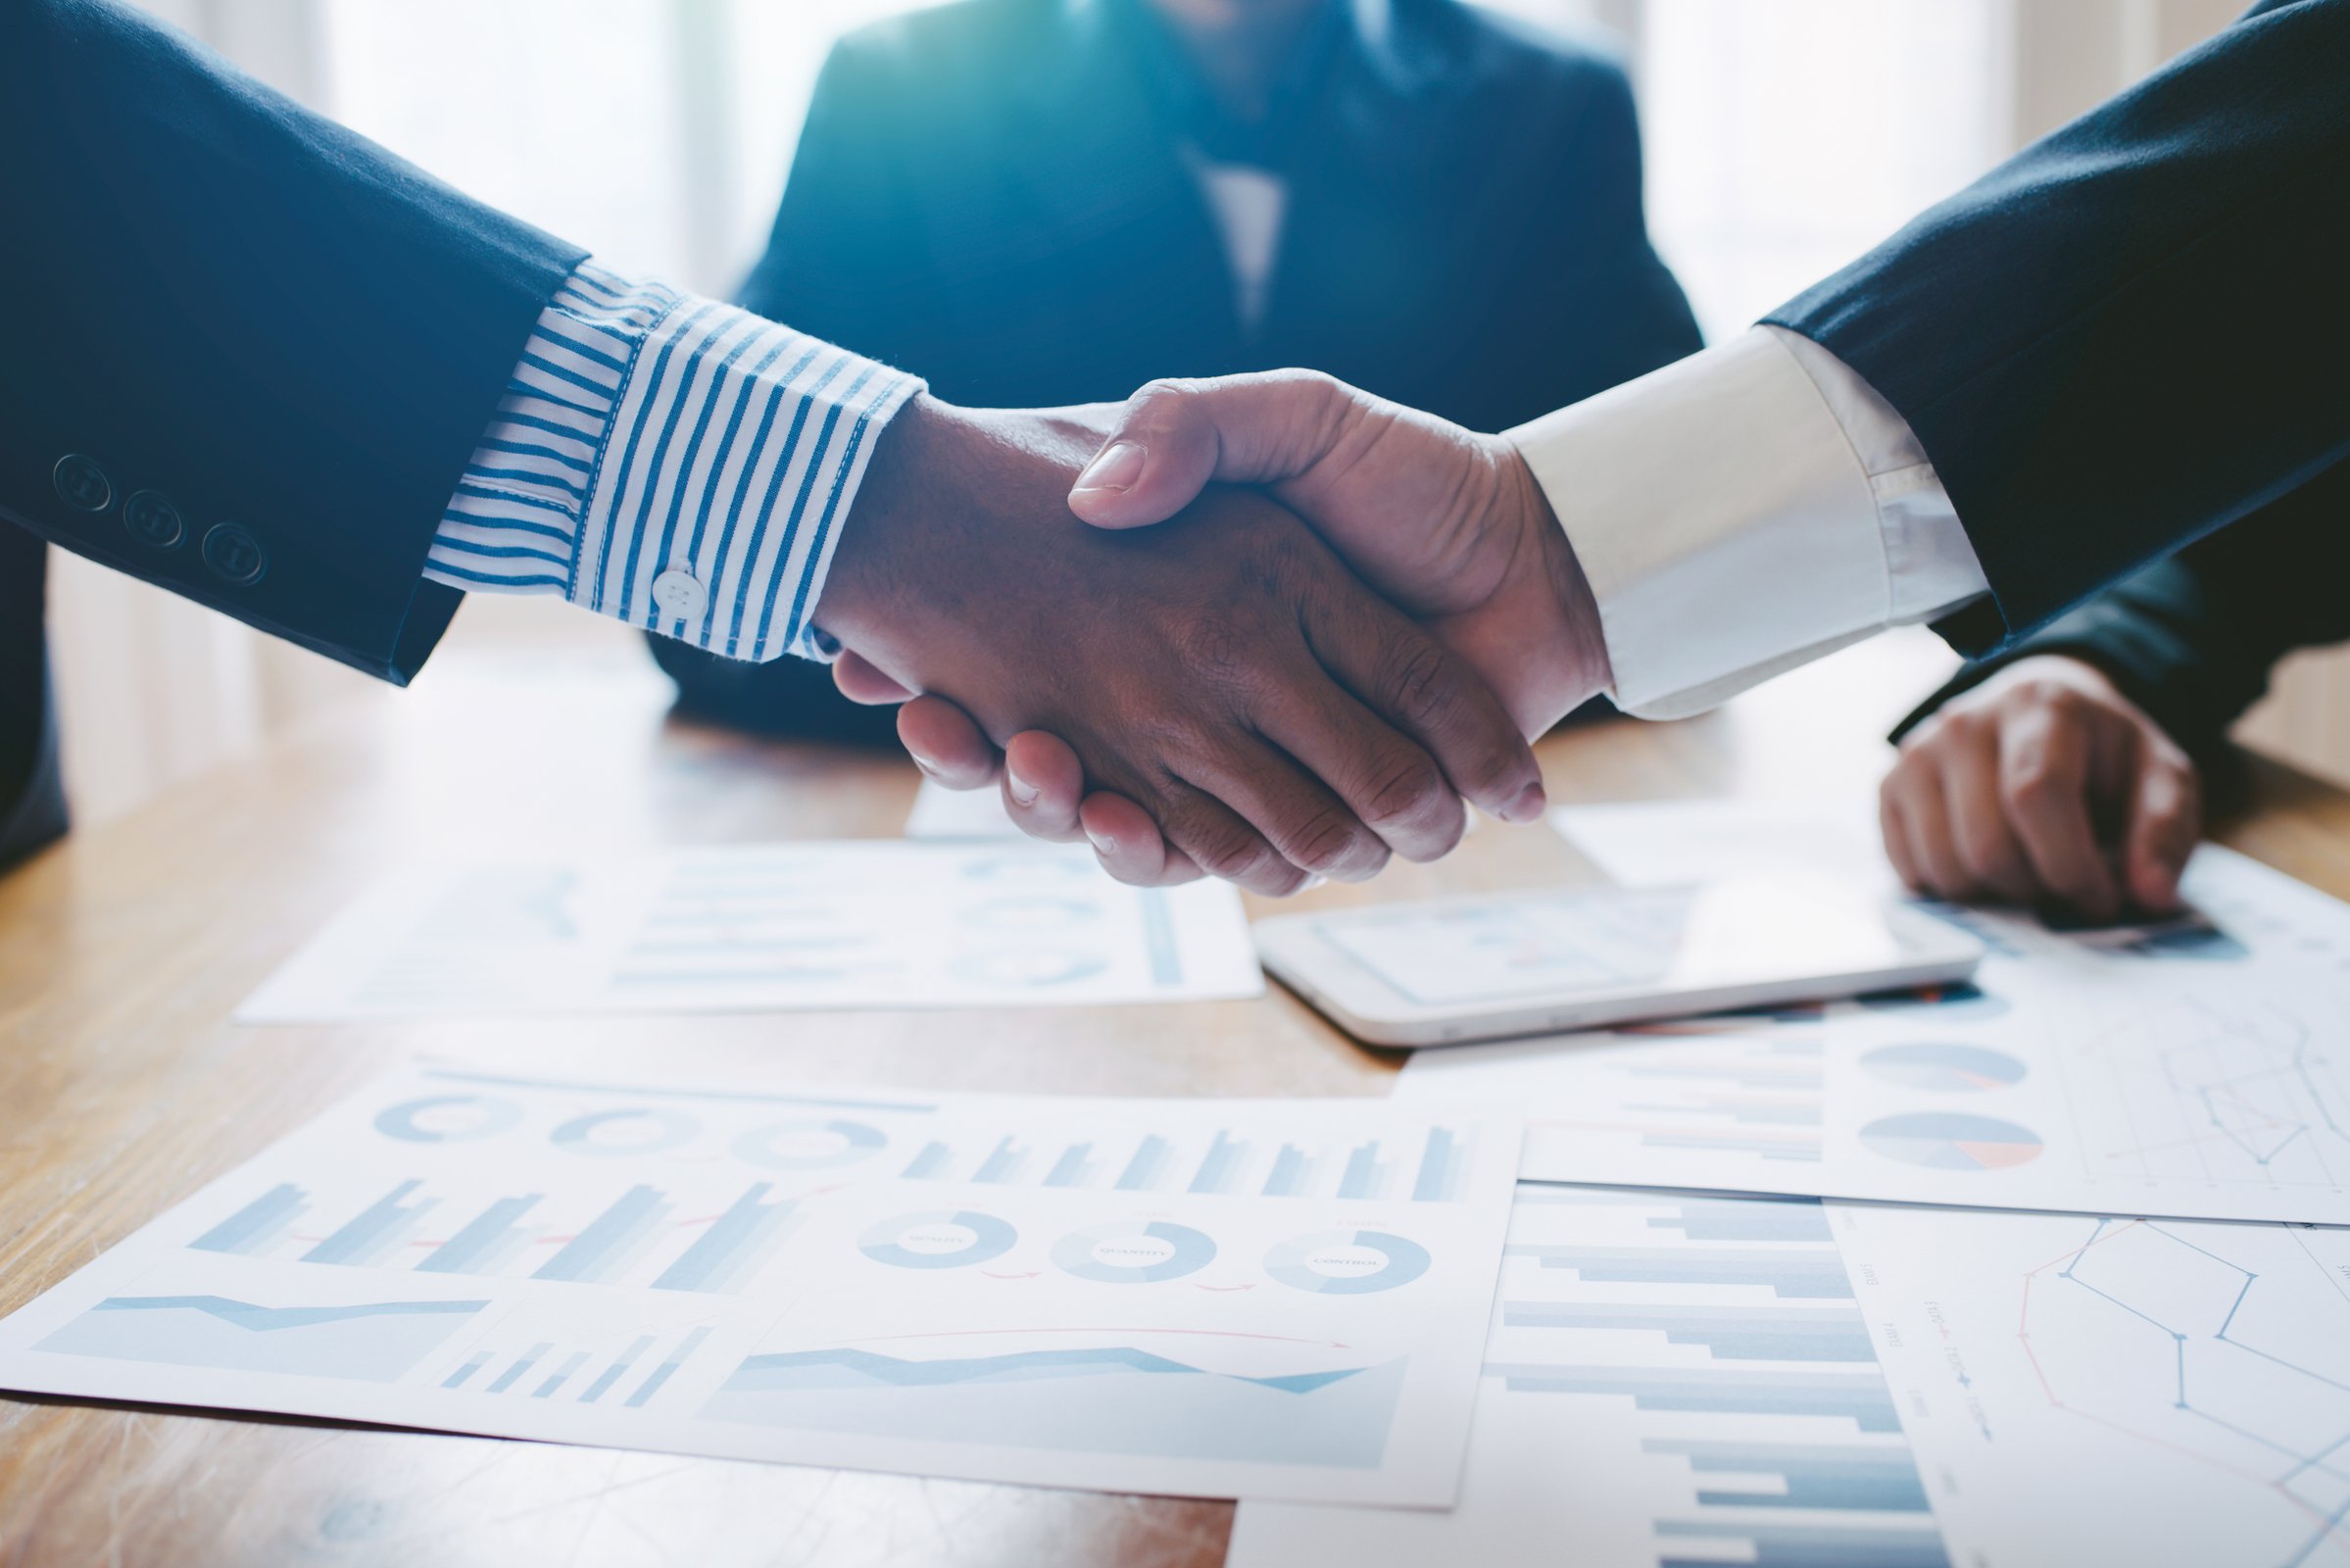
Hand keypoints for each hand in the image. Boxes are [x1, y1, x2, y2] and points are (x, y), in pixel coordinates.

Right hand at [815, 394, 1547, 895]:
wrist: (1534, 558)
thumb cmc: (1408, 479)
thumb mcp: (1291, 416)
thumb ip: (1193, 424)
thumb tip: (1092, 493)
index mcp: (1176, 615)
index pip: (1032, 666)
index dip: (959, 681)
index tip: (891, 672)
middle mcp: (1193, 701)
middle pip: (1051, 762)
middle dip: (983, 757)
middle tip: (930, 721)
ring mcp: (1243, 767)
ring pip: (1110, 821)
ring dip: (1051, 810)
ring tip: (1030, 763)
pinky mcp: (1303, 819)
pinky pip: (1204, 862)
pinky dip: (1154, 854)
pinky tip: (1117, 817)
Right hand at [1879, 655, 2200, 920]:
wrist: (2039, 711)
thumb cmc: (2103, 755)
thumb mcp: (2159, 778)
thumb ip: (2163, 832)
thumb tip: (2150, 896)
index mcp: (2041, 707)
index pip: (2036, 795)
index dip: (2070, 864)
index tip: (2101, 898)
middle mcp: (1965, 722)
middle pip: (1988, 844)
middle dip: (2035, 888)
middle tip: (2064, 883)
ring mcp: (1917, 754)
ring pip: (1946, 866)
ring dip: (1994, 893)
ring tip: (2027, 869)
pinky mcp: (1889, 786)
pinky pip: (1911, 870)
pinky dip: (1953, 888)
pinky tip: (1986, 863)